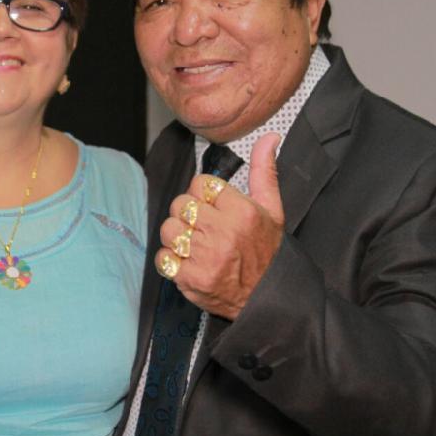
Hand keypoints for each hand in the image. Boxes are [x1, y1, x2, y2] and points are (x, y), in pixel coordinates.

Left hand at [155, 133, 284, 319]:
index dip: (203, 194)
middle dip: (187, 213)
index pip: (201, 183)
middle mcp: (223, 233)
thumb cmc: (267, 251)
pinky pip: (163, 258)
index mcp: (242, 212)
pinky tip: (188, 262)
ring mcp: (206, 258)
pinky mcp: (191, 280)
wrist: (269, 298)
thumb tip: (270, 137)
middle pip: (180, 204)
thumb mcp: (273, 209)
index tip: (213, 206)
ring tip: (195, 244)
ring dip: (177, 236)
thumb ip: (264, 171)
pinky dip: (171, 260)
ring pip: (168, 229)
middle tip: (202, 226)